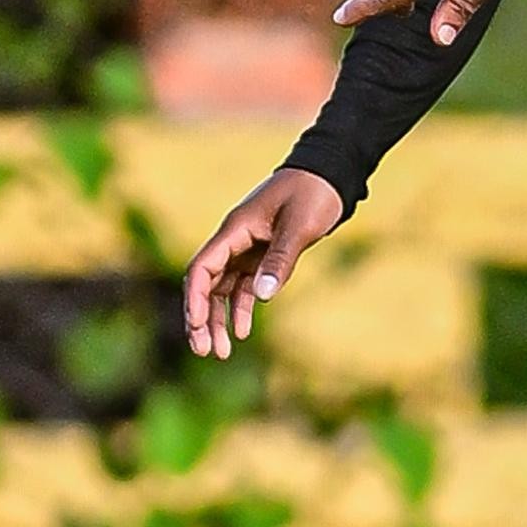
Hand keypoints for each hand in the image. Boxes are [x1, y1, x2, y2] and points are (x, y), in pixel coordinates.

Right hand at [182, 166, 350, 359]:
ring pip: (222, 289)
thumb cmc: (313, 193)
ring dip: (219, 319)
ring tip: (220, 353)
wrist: (330, 174)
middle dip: (201, 317)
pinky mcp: (262, 253)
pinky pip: (243, 285)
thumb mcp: (299, 226)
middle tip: (204, 350)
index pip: (202, 267)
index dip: (195, 299)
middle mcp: (235, 239)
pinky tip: (242, 332)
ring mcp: (247, 248)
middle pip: (206, 283)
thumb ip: (281, 259)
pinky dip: (241, 308)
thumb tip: (261, 296)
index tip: (197, 326)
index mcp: (235, 229)